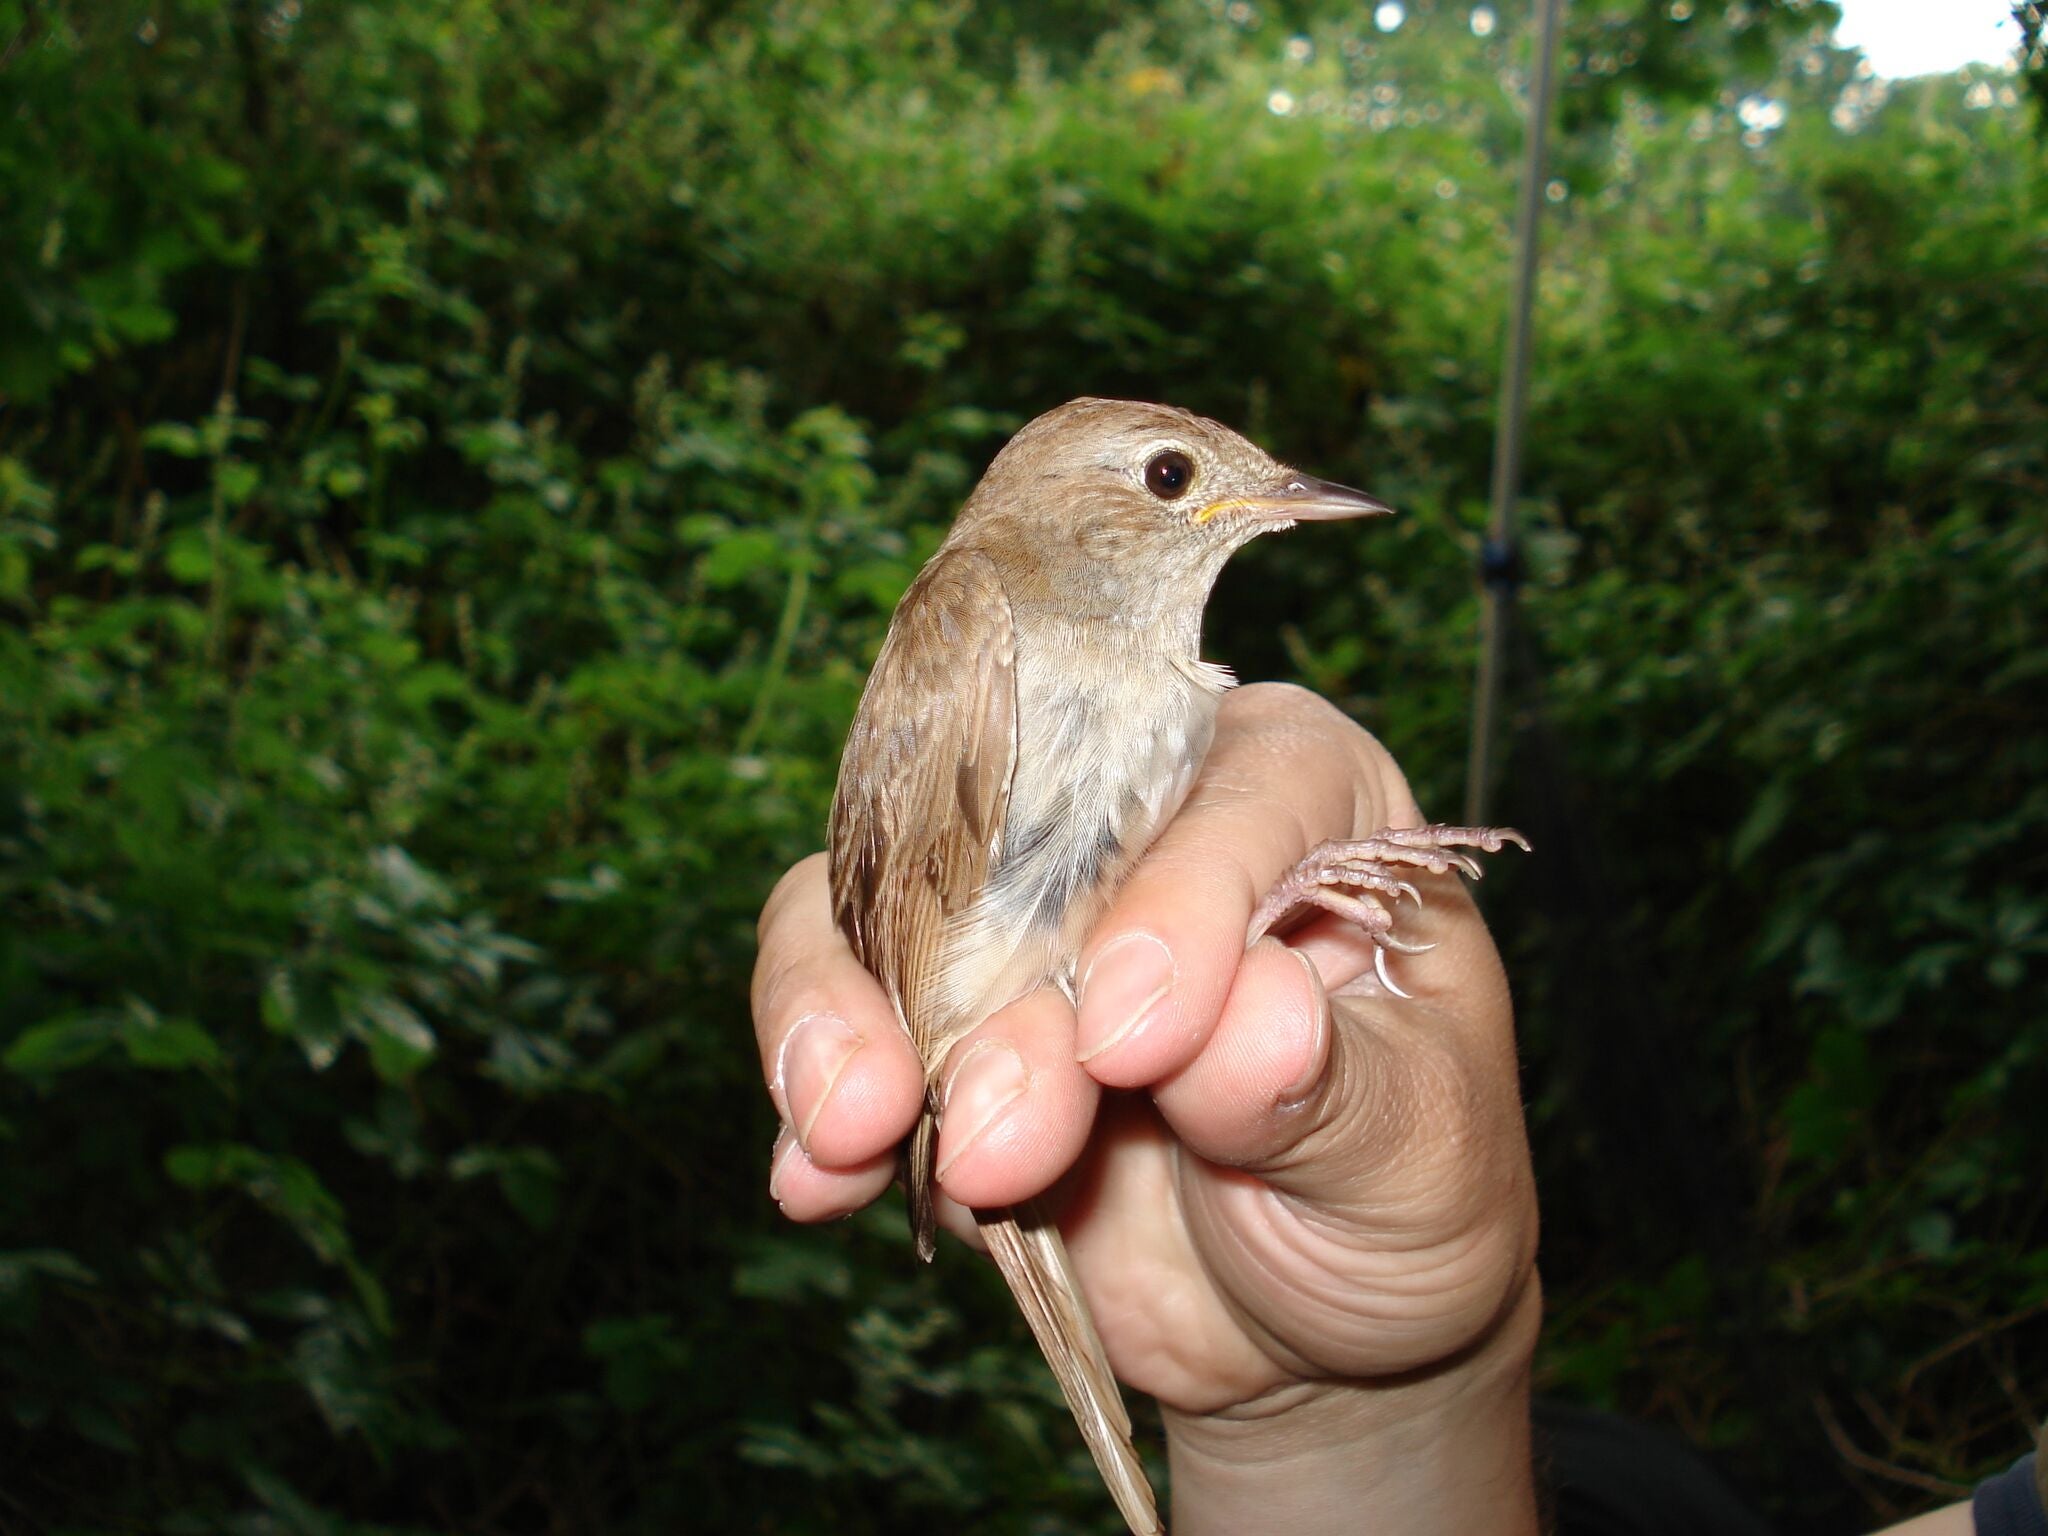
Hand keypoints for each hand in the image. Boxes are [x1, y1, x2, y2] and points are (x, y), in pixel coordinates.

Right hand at [752, 684, 1540, 1533]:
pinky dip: (811, 1088)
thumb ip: (1336, 1089)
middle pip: (1032, 838)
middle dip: (996, 994)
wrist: (1309, 1314)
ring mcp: (1027, 917)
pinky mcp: (941, 1017)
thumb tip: (1252, 1024)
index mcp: (1305, 799)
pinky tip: (812, 1177)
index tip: (1139, 1039)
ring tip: (849, 1136)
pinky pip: (843, 1010)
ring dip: (855, 1020)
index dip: (1177, 903)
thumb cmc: (1402, 1193)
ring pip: (893, 903)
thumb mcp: (1420, 1156)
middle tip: (1003, 1139)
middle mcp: (1149, 822)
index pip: (1233, 794)